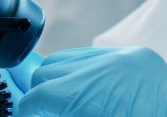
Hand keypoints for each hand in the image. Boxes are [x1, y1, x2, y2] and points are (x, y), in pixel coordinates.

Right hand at [19, 46, 166, 116]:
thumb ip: (68, 114)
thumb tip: (41, 111)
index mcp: (93, 90)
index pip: (41, 95)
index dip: (29, 110)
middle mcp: (107, 66)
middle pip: (49, 71)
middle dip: (41, 95)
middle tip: (43, 113)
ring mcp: (124, 57)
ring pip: (69, 59)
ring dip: (60, 81)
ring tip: (64, 105)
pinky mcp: (138, 56)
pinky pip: (96, 56)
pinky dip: (83, 73)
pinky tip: (87, 93)